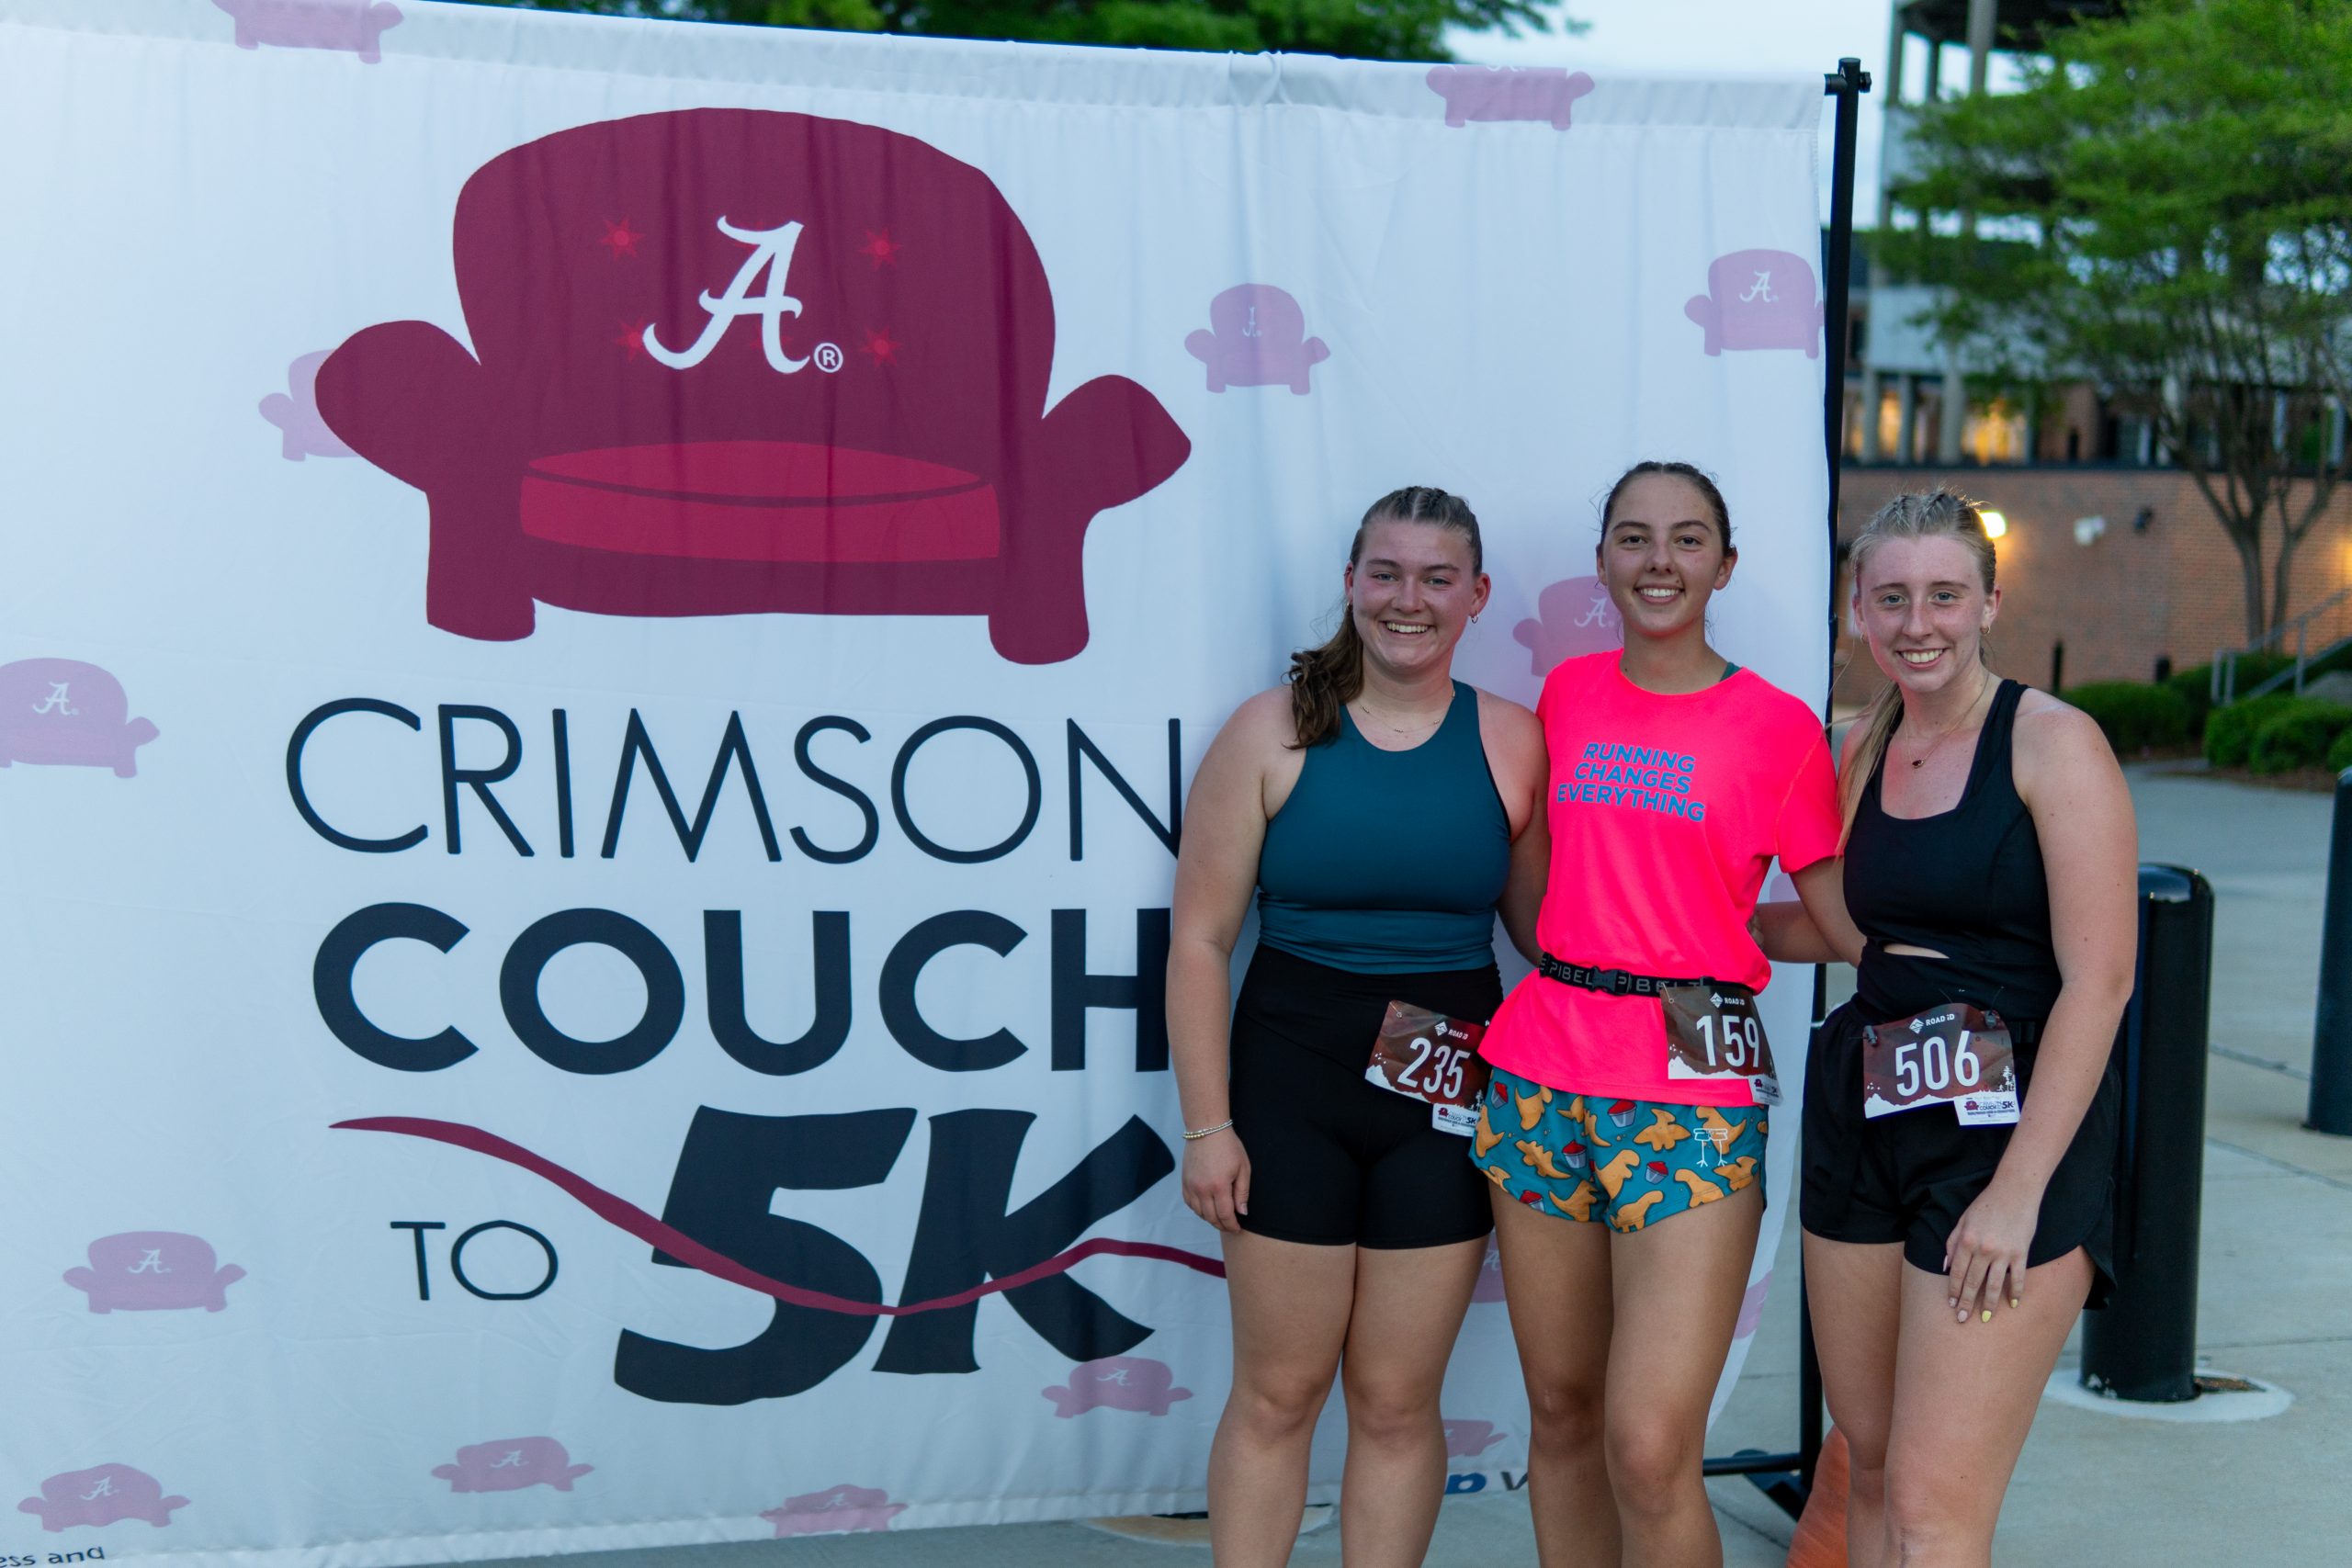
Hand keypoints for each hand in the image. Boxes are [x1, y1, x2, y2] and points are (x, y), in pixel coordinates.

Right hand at [1181, 1128, 1250, 1232]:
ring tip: (1220, 1218)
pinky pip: (1189, 1203)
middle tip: (1230, 1226)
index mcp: (1219, 1186)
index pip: (1225, 1215)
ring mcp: (1191, 1186)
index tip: (1237, 1228)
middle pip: (1211, 1217)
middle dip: (1222, 1225)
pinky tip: (1206, 1208)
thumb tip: (1242, 1212)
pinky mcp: (1184, 1182)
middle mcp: (1202, 1189)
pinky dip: (1198, 1210)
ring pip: (1199, 1213)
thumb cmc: (1228, 1146)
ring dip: (1210, 1219)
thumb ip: (1242, 1192)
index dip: (1232, 1225)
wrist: (1207, 1129)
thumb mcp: (1243, 1168)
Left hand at [1944, 1175, 2040, 1322]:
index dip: (1954, 1290)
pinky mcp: (2021, 1253)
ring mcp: (2003, 1253)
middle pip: (1973, 1282)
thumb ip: (1952, 1243)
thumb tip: (1945, 1266)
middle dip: (1967, 1303)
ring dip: (1988, 1304)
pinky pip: (2018, 1278)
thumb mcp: (1963, 1220)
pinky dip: (2016, 1292)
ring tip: (1985, 1318)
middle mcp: (1983, 1250)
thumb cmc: (1986, 1205)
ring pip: (1994, 1285)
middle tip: (1962, 1320)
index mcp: (1966, 1241)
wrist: (2015, 1191)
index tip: (1951, 1305)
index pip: (1957, 1273)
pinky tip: (2013, 1304)